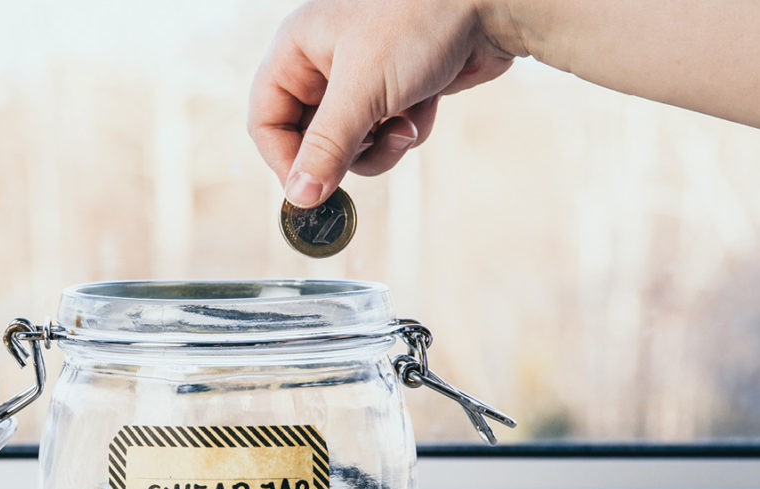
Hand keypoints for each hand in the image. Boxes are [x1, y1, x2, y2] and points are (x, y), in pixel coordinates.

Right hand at [248, 0, 513, 207]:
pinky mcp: (395, 94)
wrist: (492, 3)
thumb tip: (299, 199)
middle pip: (310, 140)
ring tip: (407, 122)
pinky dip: (406, 131)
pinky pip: (384, 136)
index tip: (309, 192)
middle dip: (346, 153)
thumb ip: (326, 147)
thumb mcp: (363, 90)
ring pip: (350, 146)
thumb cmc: (418, 23)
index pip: (266, 121)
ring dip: (381, 146)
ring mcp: (360, 81)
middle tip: (373, 149)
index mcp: (297, 50)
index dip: (285, 160)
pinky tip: (428, 105)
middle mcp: (322, 65)